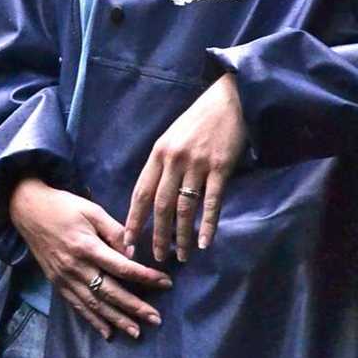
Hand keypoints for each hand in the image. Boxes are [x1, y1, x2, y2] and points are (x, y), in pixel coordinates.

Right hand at [8, 177, 171, 340]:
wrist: (27, 210)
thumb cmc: (63, 206)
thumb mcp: (91, 210)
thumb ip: (114, 231)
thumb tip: (133, 253)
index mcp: (87, 246)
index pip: (122, 267)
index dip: (145, 277)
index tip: (166, 283)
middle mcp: (76, 267)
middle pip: (110, 291)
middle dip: (135, 307)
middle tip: (156, 319)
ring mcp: (65, 278)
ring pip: (95, 304)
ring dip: (116, 320)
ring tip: (136, 332)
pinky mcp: (57, 283)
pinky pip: (78, 306)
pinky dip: (93, 321)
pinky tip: (107, 332)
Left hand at [123, 74, 246, 263]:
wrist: (229, 100)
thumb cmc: (199, 120)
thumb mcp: (173, 138)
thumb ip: (163, 164)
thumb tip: (154, 196)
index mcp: (158, 153)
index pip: (141, 192)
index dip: (134, 219)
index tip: (128, 242)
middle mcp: (174, 160)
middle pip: (160, 205)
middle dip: (157, 234)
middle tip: (156, 257)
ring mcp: (197, 164)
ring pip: (184, 207)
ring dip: (182, 235)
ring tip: (182, 256)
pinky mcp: (220, 166)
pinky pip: (211, 201)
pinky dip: (207, 224)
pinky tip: (204, 242)